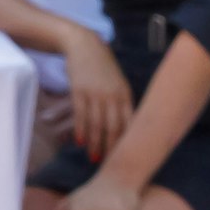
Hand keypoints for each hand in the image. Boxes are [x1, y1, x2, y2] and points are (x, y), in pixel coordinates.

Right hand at [59, 28, 134, 159]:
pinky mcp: (79, 91)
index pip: (130, 122)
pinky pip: (80, 114)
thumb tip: (126, 126)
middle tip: (110, 164)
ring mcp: (95, 93)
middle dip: (112, 147)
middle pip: (114, 126)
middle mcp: (112, 95)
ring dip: (95, 143)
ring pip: (96, 124)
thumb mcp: (118, 83)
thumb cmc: (103, 67)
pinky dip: (80, 130)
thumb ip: (122, 102)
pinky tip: (80, 142)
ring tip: (94, 157)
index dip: (128, 141)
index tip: (128, 155)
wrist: (84, 45)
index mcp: (125, 94)